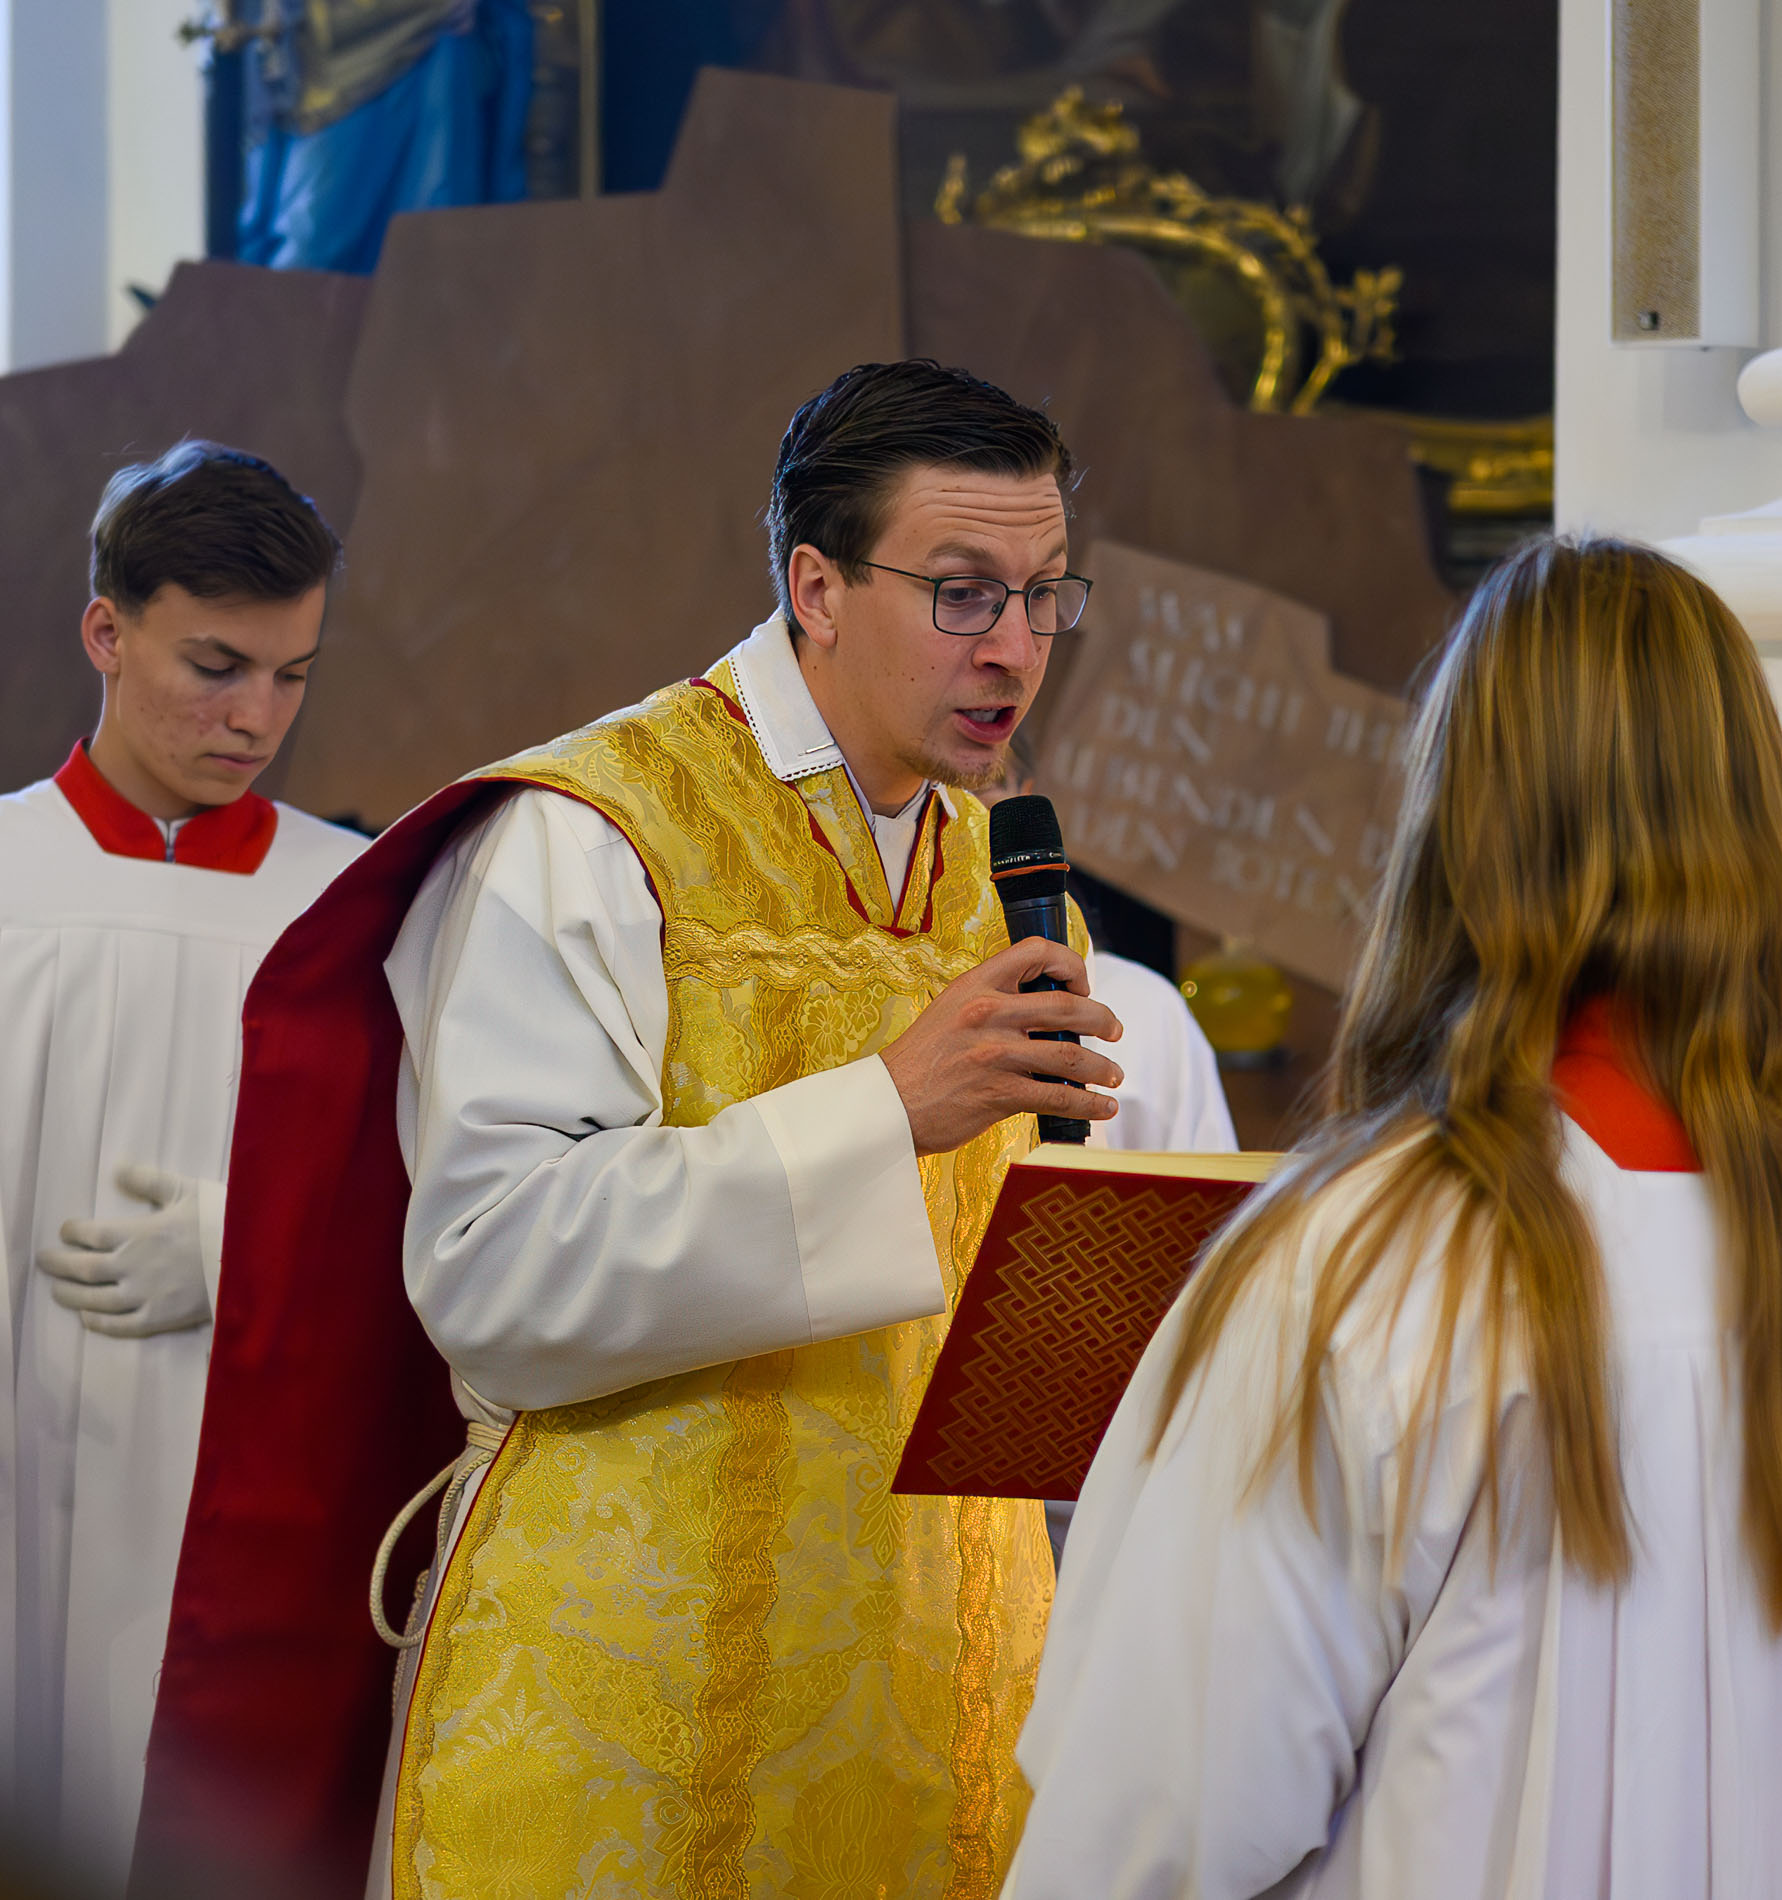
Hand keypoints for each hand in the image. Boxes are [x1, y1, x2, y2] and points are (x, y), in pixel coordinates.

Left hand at [36, 1165, 213, 1336]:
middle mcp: (131, 1266)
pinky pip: (121, 1325)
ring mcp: (143, 1295)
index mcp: (136, 1232)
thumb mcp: (188, 1190)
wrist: (252, 1259)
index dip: (73, 1232)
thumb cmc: (223, 1219)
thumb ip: (149, 1181)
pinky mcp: (160, 1318)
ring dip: (70, 1295)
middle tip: (44, 1261)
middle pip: (82, 1268)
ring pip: (94, 1299)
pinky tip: (89, 1319)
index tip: (66, 1231)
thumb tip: (117, 1170)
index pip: (91, 1234)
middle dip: (58, 1264)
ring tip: (57, 1291)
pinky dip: (100, 1323)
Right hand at [881, 938, 1123, 1155]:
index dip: (1070, 962)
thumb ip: (992, 1002)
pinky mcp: (1001, 1093)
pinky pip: (1060, 1095)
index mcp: (976, 984)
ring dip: (1103, 1067)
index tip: (1082, 983)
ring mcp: (996, 1054)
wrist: (889, 1104)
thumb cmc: (921, 1060)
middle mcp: (989, 1013)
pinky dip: (1088, 1103)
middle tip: (1114, 1030)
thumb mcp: (951, 1010)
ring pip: (1071, 1055)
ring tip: (1114, 1075)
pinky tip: (1100, 1106)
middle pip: (1067, 1005)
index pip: (1035, 952)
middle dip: (1102, 1018)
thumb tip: (1043, 1007)